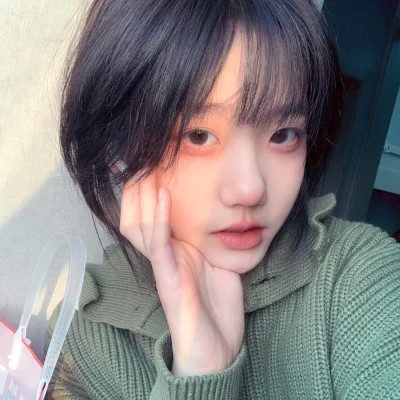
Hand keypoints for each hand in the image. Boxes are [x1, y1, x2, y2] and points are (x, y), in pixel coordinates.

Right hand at [119, 168, 244, 375]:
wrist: (217, 347)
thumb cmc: (216, 304)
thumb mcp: (215, 260)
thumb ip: (210, 237)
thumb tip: (219, 211)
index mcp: (172, 249)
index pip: (150, 212)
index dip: (145, 186)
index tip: (149, 155)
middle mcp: (162, 255)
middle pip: (137, 214)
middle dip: (137, 183)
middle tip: (139, 152)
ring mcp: (163, 267)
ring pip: (141, 225)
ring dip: (143, 193)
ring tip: (146, 163)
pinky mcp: (169, 281)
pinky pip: (160, 247)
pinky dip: (158, 220)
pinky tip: (162, 195)